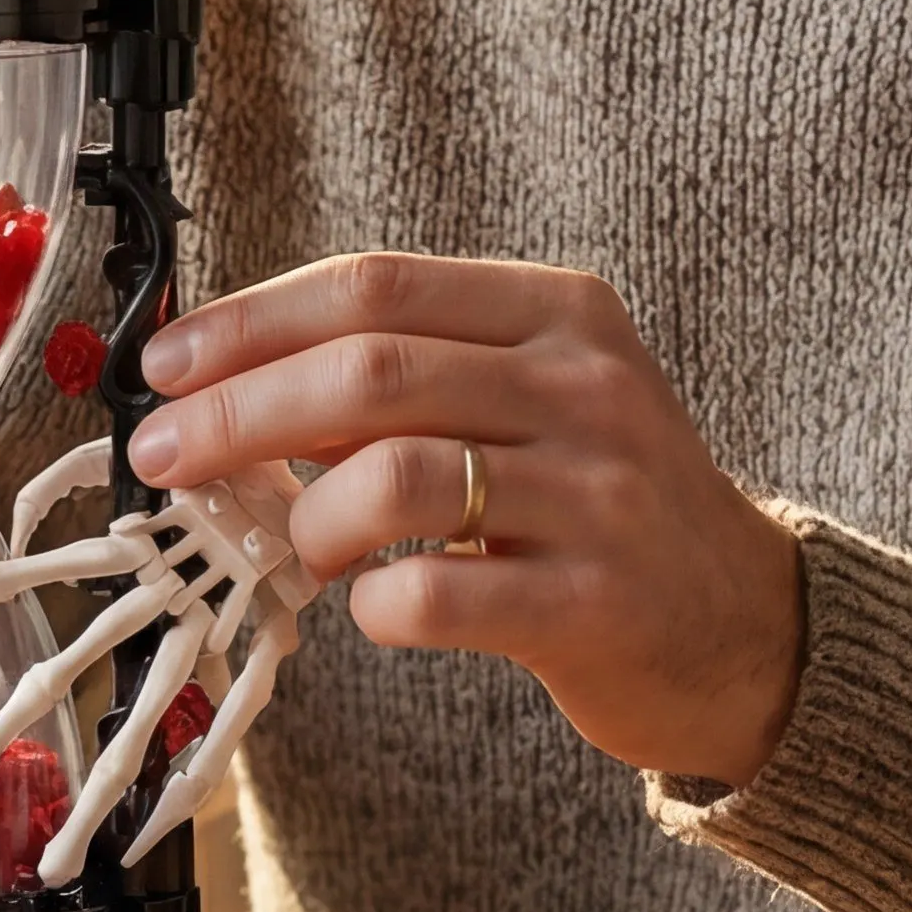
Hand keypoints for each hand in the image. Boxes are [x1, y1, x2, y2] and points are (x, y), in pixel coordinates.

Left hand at [128, 255, 801, 791]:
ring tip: (297, 550)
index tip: (167, 366)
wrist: (748, 626)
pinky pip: (436, 593)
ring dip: (307, 519)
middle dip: (236, 415)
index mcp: (560, 313)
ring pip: (394, 477)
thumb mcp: (533, 401)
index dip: (250, 323)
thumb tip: (237, 389)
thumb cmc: (605, 506)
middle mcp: (585, 387)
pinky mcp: (593, 603)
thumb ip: (410, 381)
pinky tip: (374, 611)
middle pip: (368, 372)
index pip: (375, 284)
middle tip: (163, 458)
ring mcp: (597, 494)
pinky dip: (372, 607)